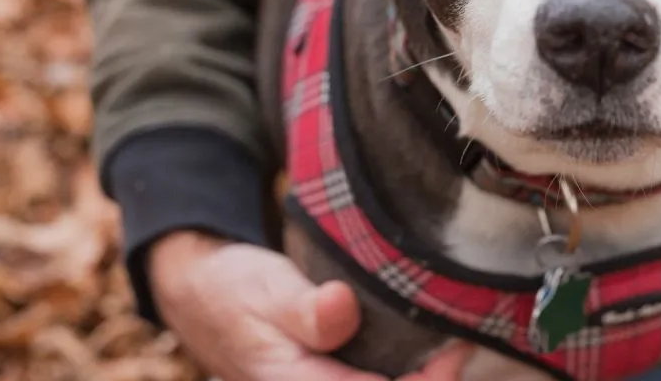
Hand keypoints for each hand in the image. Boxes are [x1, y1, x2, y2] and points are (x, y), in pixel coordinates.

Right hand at [149, 231, 471, 380]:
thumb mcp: (268, 290)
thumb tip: (341, 309)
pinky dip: (401, 370)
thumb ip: (305, 309)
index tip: (454, 347)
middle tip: (459, 341)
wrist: (202, 294)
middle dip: (427, 380)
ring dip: (417, 377)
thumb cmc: (233, 291)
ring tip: (450, 341)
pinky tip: (425, 345)